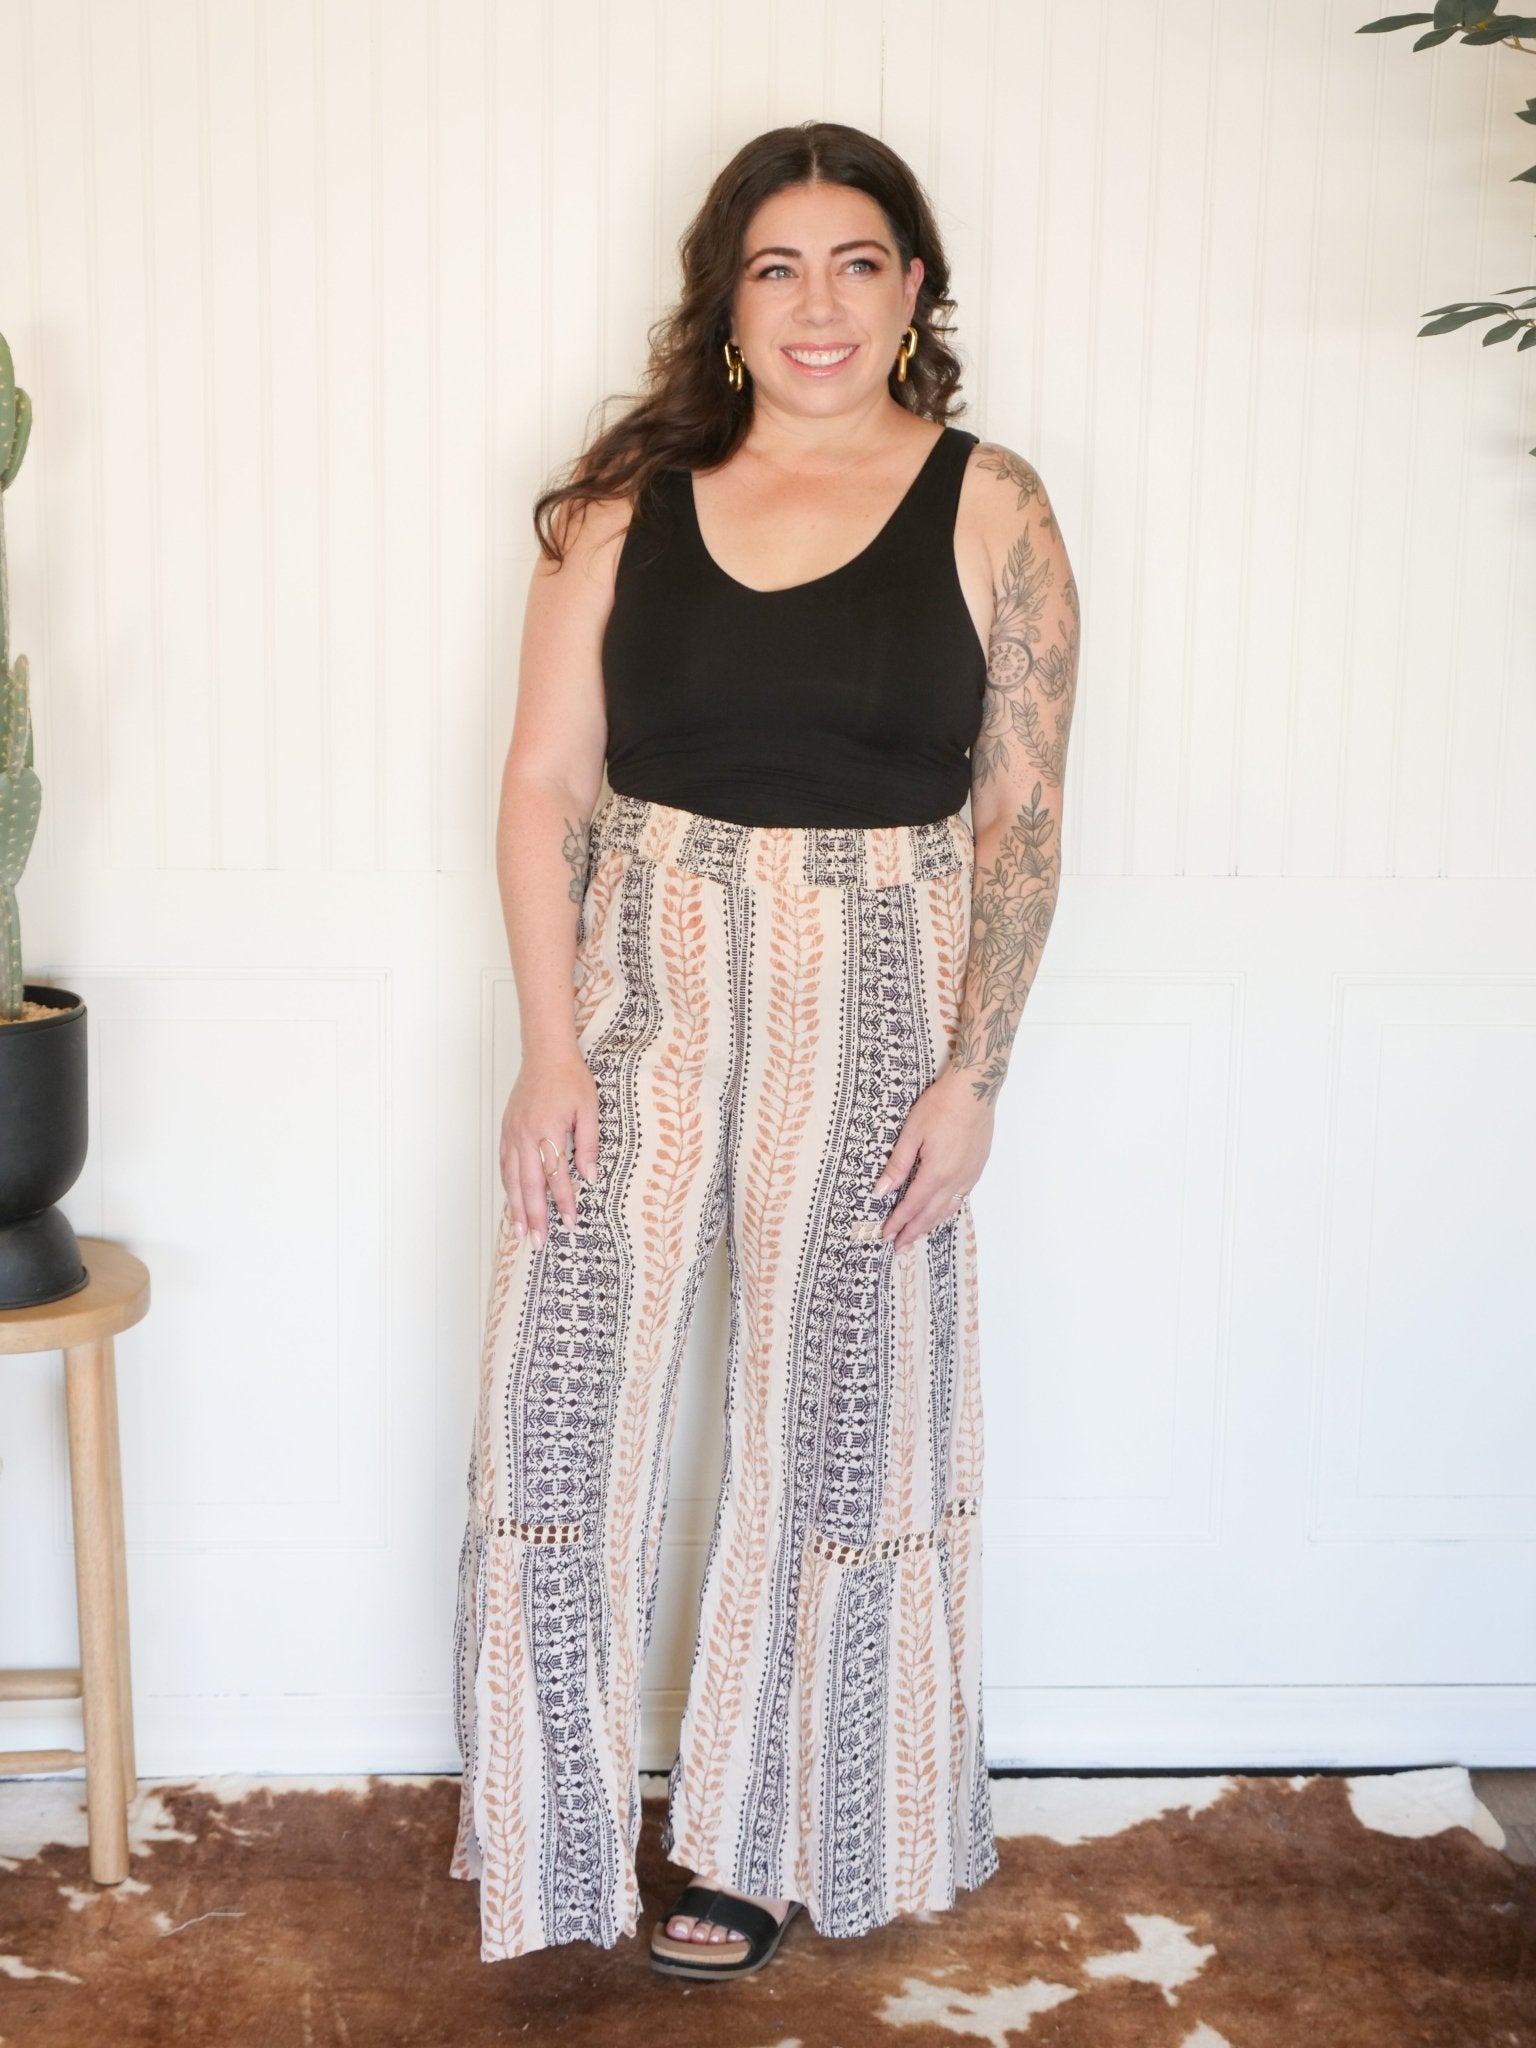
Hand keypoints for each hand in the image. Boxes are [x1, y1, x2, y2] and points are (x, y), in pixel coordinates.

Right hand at [500, 1047, 598, 1248]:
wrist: (546, 1054)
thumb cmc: (571, 1078)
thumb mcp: (589, 1109)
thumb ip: (589, 1145)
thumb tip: (589, 1178)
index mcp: (547, 1130)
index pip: (555, 1176)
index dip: (563, 1202)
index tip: (570, 1223)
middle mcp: (525, 1135)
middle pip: (529, 1185)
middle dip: (534, 1217)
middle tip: (537, 1242)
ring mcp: (512, 1133)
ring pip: (512, 1179)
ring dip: (516, 1207)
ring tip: (521, 1231)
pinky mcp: (507, 1130)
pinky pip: (505, 1164)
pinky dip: (508, 1186)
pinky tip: (512, 1201)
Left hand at [873, 1068, 993, 1253]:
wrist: (975, 1090)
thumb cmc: (940, 1106)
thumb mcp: (912, 1133)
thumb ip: (898, 1165)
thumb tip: (881, 1191)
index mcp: (936, 1173)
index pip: (912, 1206)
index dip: (899, 1222)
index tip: (886, 1235)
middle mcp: (955, 1179)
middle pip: (931, 1214)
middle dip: (913, 1231)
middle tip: (899, 1247)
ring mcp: (969, 1175)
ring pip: (948, 1208)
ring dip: (931, 1225)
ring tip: (917, 1236)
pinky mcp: (977, 1168)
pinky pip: (960, 1198)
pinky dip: (947, 1211)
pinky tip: (941, 1212)